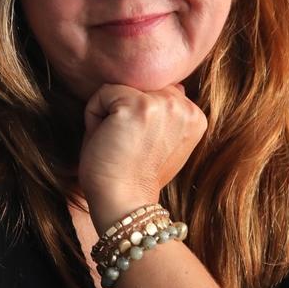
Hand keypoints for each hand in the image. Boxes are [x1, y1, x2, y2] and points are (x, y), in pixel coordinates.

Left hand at [77, 82, 206, 229]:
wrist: (124, 202)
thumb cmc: (135, 176)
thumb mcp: (162, 142)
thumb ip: (168, 113)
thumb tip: (177, 85)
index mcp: (195, 116)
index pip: (157, 93)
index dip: (139, 117)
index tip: (139, 147)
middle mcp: (184, 107)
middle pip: (140, 87)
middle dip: (125, 111)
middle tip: (126, 146)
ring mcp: (163, 105)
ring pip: (121, 88)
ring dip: (110, 112)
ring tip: (117, 142)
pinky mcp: (139, 106)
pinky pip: (103, 93)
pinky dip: (93, 116)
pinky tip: (106, 140)